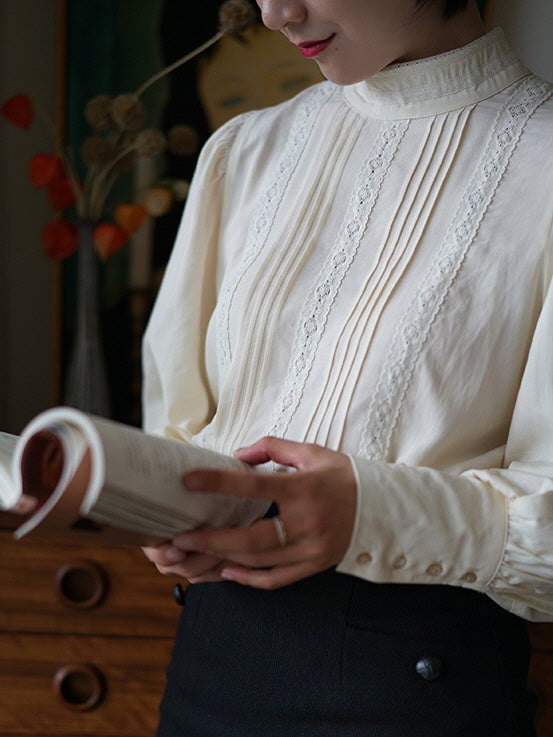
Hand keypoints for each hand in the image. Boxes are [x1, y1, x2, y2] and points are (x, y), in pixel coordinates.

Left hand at [152, 437, 356, 589]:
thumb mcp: (312, 452)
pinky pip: (277, 579)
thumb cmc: (342, 476)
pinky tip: (228, 571)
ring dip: (224, 558)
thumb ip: (273, 448)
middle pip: (251, 537)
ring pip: (260, 560)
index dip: (218, 483)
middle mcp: (306, 522)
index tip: (189, 481)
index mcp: (303, 489)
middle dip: (211, 539)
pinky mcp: (315, 566)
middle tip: (180, 536)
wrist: (382, 507)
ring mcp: (311, 549)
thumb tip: (239, 454)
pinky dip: (250, 579)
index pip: (253, 486)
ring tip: (195, 552)